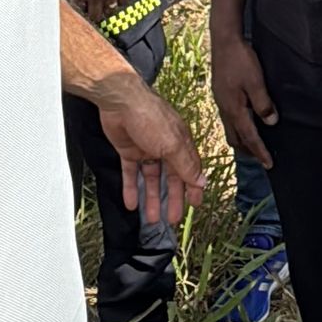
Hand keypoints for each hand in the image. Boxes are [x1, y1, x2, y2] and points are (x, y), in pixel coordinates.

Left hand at [69, 0, 132, 26]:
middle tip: (94, 13)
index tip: (81, 8)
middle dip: (93, 15)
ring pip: (109, 11)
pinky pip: (123, 2)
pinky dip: (121, 2)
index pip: (77, 8)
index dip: (79, 8)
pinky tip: (119, 0)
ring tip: (106, 9)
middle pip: (94, 15)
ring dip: (107, 10)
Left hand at [92, 68, 205, 224]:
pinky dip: (131, 189)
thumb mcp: (173, 145)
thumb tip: (202, 181)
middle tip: (172, 220)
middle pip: (171, 178)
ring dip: (152, 199)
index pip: (190, 170)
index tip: (195, 205)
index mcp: (181, 144)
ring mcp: (147, 149)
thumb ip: (186, 165)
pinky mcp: (128, 150)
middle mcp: (166, 147)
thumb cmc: (151, 117)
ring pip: (152, 179)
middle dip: (173, 199)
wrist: (120, 101)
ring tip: (152, 219)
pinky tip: (131, 204)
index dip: (193, 188)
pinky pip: (131, 174)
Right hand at [210, 25, 277, 169]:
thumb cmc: (240, 59)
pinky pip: (229, 119)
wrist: (224, 41)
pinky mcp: (221, 94)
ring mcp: (221, 102)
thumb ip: (263, 103)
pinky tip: (245, 122)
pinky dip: (238, 128)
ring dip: (242, 141)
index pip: (249, 137)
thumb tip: (271, 122)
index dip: (260, 152)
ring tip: (254, 146)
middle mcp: (225, 109)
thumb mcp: (256, 81)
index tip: (270, 164)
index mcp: (234, 108)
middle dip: (249, 151)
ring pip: (231, 129)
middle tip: (262, 159)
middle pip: (236, 139)